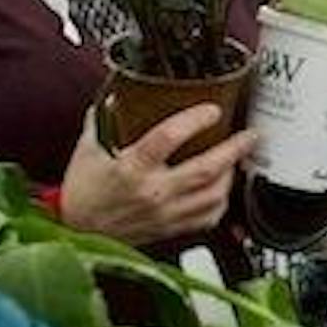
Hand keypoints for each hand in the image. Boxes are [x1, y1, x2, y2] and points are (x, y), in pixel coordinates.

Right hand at [59, 105, 256, 243]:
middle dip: (234, 149)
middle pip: (205, 170)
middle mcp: (152, 192)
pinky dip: (221, 203)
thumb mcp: (88, 149)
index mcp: (131, 168)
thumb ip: (105, 119)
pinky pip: (207, 219)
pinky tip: (222, 190)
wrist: (76, 232)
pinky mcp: (170, 229)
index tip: (211, 109)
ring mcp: (165, 214)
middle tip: (250, 135)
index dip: (194, 120)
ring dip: (232, 175)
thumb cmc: (83, 193)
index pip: (168, 138)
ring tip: (239, 159)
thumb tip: (117, 94)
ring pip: (213, 196)